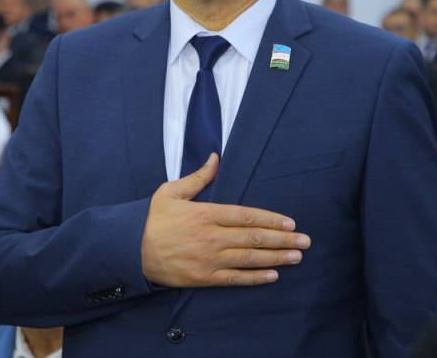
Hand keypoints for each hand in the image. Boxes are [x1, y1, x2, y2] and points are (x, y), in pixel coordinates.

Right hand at [140, 153, 310, 287]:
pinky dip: (255, 277)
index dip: (271, 219)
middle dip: (282, 239)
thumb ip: (198, 177)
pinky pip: (234, 279)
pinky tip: (273, 274)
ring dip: (276, 257)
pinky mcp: (203, 278)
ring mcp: (209, 259)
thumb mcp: (171, 191)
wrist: (131, 250)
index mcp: (206, 213)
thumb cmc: (152, 219)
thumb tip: (215, 158)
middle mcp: (211, 236)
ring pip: (249, 258)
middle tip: (305, 241)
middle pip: (254, 238)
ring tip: (297, 257)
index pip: (246, 216)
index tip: (290, 222)